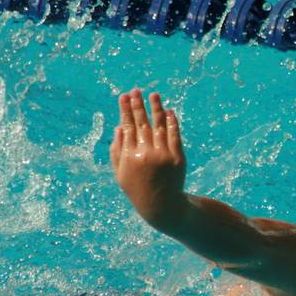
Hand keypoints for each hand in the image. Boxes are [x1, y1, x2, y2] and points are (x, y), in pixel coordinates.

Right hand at [110, 89, 188, 230]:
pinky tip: (169, 111)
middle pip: (142, 123)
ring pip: (159, 126)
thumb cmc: (137, 188)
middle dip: (138, 105)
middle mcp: (146, 154)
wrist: (162, 205)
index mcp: (130, 157)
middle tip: (136, 90)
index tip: (124, 96)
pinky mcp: (178, 158)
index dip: (125, 110)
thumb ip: (117, 150)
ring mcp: (163, 155)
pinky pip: (175, 135)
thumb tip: (118, 127)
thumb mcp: (121, 173)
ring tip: (154, 95)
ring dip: (156, 108)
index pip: (127, 127)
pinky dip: (172, 122)